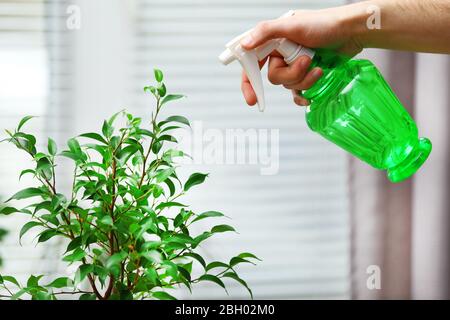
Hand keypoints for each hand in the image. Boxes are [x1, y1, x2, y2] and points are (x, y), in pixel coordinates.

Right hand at [240, 6, 365, 105]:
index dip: (250, 81)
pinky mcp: (307, 75)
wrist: (352, 32)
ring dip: (304, 80)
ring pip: (289, 85)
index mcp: (274, 40)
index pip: (252, 62)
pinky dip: (303, 95)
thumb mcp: (292, 25)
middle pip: (275, 77)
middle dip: (291, 74)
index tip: (252, 98)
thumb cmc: (326, 24)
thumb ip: (266, 32)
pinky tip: (310, 96)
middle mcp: (282, 53)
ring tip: (318, 66)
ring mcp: (295, 65)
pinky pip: (298, 93)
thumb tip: (245, 44)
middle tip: (306, 61)